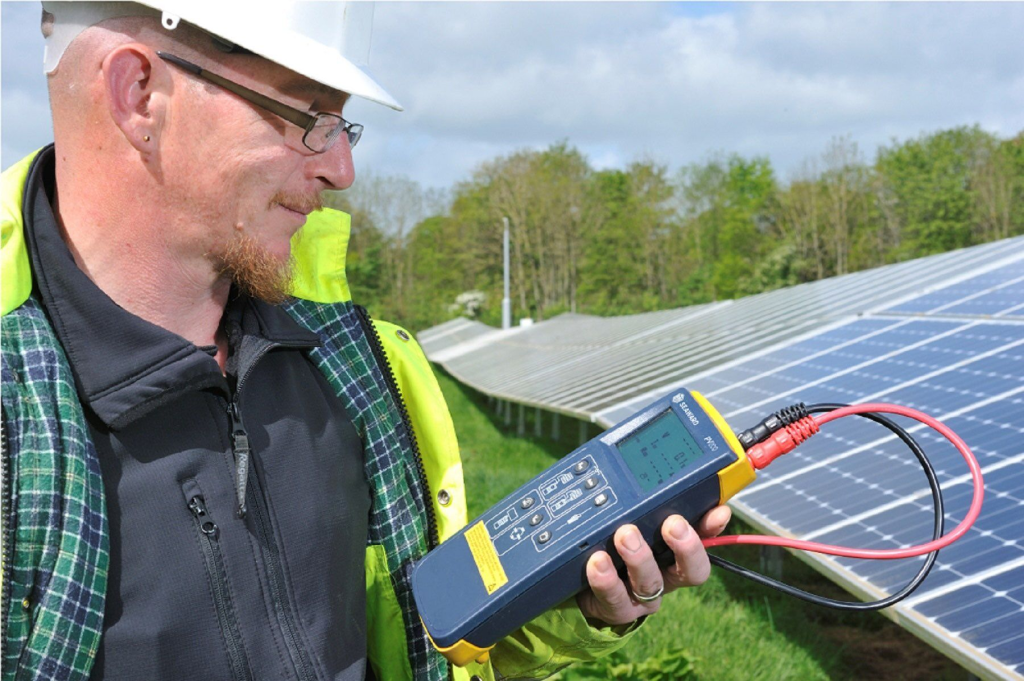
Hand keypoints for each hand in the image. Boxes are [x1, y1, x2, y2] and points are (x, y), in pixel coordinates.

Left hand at [575, 506, 731, 625]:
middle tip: (672, 524)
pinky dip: (606, 580)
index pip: (704, 541)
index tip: (717, 512)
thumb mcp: (628, 524)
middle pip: (690, 571)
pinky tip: (598, 561)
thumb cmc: (610, 547)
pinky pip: (614, 599)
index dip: (712, 529)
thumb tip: (659, 480)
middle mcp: (664, 578)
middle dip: (686, 547)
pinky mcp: (615, 609)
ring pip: (650, 583)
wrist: (576, 588)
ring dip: (640, 558)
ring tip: (625, 535)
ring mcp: (641, 597)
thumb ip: (646, 507)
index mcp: (673, 555)